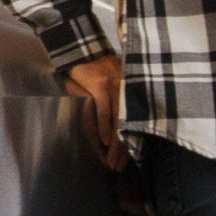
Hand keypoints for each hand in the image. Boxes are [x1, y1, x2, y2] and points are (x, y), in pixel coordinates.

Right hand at [62, 54, 128, 171]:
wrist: (81, 48)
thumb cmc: (96, 70)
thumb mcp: (111, 86)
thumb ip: (117, 105)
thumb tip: (114, 135)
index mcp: (131, 92)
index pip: (134, 124)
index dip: (131, 144)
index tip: (127, 161)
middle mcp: (128, 89)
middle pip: (129, 125)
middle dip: (124, 150)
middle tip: (119, 167)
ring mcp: (115, 86)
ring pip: (118, 121)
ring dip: (115, 144)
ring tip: (112, 161)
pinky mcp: (101, 84)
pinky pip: (104, 110)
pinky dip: (105, 126)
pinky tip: (104, 141)